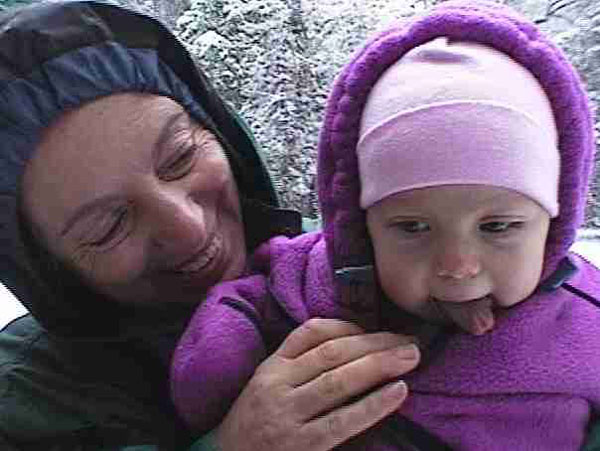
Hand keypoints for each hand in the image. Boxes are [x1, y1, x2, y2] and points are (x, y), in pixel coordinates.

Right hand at [214, 318, 419, 450]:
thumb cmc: (255, 419)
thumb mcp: (267, 382)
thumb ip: (298, 360)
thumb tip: (349, 340)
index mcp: (272, 366)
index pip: (312, 333)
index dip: (349, 326)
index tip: (376, 329)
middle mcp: (278, 385)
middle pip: (332, 354)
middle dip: (375, 343)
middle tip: (409, 339)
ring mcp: (289, 416)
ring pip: (338, 381)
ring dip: (379, 365)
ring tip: (410, 357)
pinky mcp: (303, 445)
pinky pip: (342, 421)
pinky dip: (373, 405)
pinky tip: (398, 392)